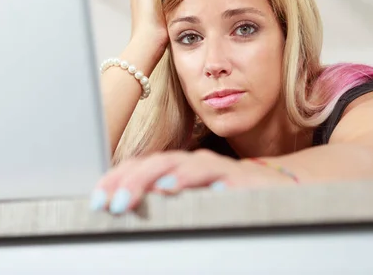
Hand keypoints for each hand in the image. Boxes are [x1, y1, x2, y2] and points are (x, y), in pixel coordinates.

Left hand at [90, 149, 295, 213]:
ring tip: (141, 194)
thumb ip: (160, 201)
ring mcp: (217, 169)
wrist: (275, 188)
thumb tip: (123, 208)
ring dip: (161, 179)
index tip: (97, 200)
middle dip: (131, 181)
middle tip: (112, 204)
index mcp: (176, 169)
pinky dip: (203, 181)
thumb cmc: (225, 194)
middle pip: (157, 163)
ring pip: (186, 166)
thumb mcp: (188, 199)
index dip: (116, 180)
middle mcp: (193, 164)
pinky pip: (222, 177)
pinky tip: (189, 188)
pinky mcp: (242, 180)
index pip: (140, 167)